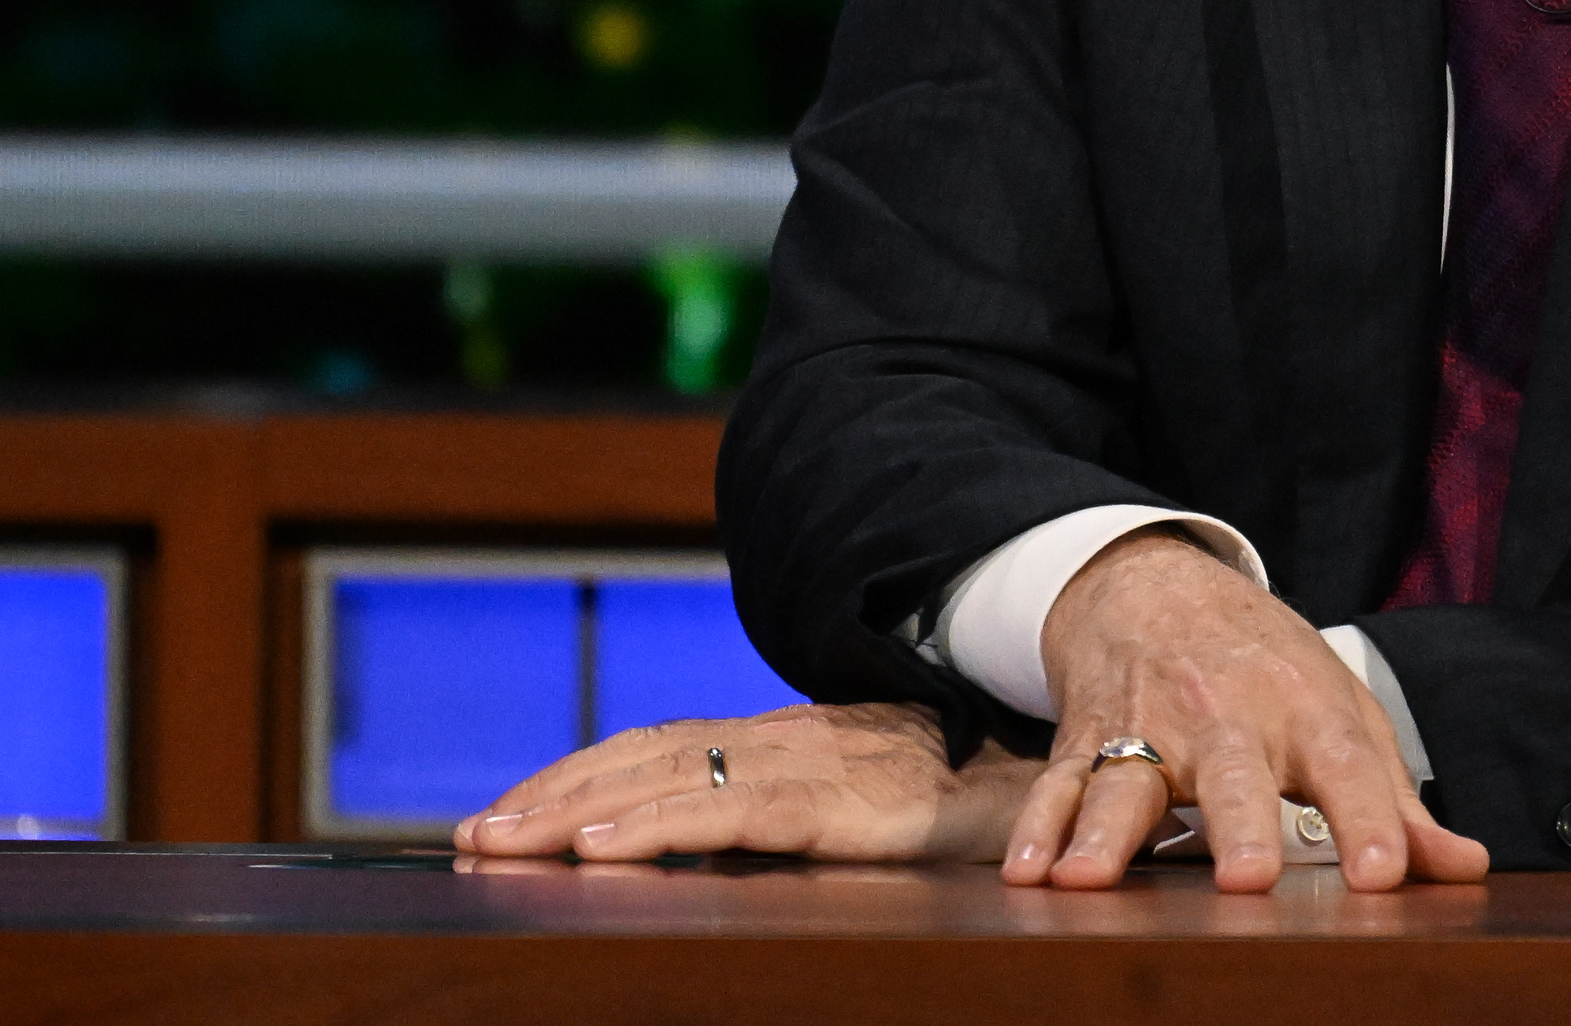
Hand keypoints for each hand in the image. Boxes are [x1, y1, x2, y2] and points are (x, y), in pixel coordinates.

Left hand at [457, 703, 1035, 863]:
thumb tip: (728, 841)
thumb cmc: (984, 808)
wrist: (1080, 789)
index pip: (669, 747)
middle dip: (554, 794)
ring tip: (499, 845)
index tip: (511, 814)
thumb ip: (810, 811)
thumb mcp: (879, 806)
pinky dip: (652, 827)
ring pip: (671, 779)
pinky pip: (731, 814)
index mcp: (801, 741)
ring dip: (573, 811)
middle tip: (470, 837)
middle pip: (651, 756)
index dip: (587, 776)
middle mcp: (799, 741)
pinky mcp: (849, 804)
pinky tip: (596, 850)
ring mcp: (823, 766)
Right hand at [1010, 527, 1486, 894]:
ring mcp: (1150, 725)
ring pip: (1129, 778)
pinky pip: (1058, 783)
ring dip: (1108, 830)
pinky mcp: (1087, 736)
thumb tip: (1464, 869)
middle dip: (1241, 827)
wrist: (1159, 587)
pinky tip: (1030, 871)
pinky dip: (1038, 825)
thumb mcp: (1342, 716)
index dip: (1372, 822)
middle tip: (1248, 881)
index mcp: (1304, 711)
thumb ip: (1395, 802)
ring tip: (1090, 878)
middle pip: (1235, 774)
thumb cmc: (1268, 668)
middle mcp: (1226, 716)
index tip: (1387, 876)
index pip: (1347, 768)